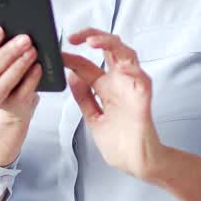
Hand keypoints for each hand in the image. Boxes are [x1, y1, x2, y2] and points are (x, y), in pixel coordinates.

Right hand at [0, 26, 41, 124]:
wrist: (10, 99)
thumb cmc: (1, 69)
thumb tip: (14, 32)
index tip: (0, 30)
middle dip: (8, 53)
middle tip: (25, 39)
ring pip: (4, 83)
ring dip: (19, 65)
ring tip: (33, 50)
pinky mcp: (11, 107)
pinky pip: (21, 93)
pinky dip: (30, 79)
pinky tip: (38, 67)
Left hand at [61, 27, 167, 179]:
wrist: (135, 164)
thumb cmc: (119, 142)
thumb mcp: (93, 117)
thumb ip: (84, 97)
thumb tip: (71, 75)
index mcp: (106, 87)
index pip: (87, 64)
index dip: (72, 57)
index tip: (57, 54)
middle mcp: (119, 82)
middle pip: (109, 49)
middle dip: (93, 36)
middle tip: (74, 36)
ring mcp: (132, 88)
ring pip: (126, 54)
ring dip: (111, 44)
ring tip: (93, 42)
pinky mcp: (143, 99)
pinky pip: (142, 78)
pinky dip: (133, 70)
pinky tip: (121, 67)